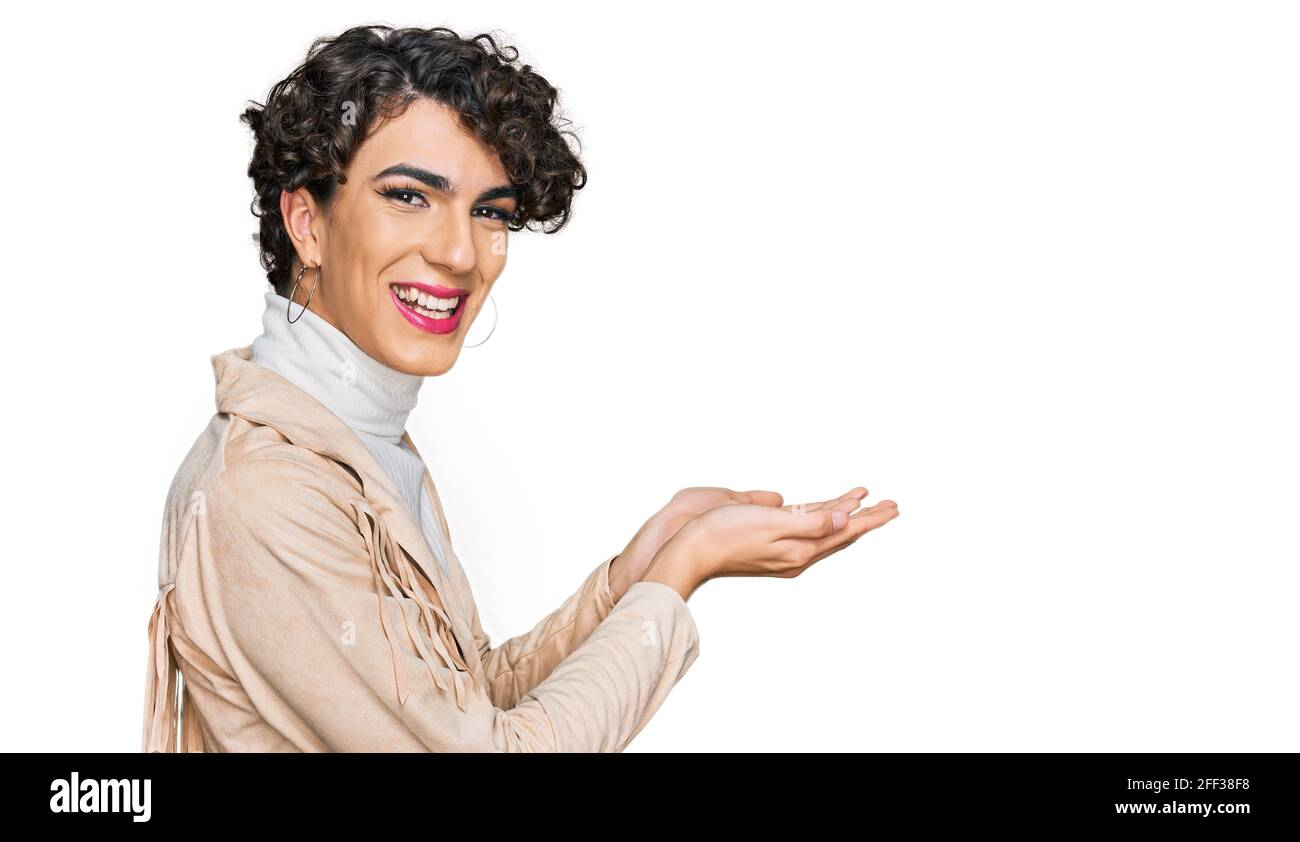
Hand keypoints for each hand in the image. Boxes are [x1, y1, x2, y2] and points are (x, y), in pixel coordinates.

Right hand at [641, 488, 899, 600]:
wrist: (689, 551)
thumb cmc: (724, 534)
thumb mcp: (772, 525)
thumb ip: (811, 522)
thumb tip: (846, 520)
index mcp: (801, 549)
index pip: (845, 530)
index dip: (870, 517)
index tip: (893, 506)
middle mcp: (797, 553)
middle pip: (840, 532)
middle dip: (865, 516)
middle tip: (890, 504)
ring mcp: (784, 551)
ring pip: (825, 530)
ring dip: (845, 515)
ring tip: (864, 502)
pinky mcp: (770, 544)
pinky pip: (807, 529)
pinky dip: (822, 516)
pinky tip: (825, 512)